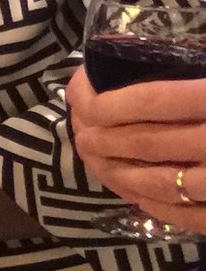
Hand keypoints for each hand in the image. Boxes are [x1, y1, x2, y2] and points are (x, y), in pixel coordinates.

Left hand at [68, 65, 205, 235]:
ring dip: (118, 173)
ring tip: (97, 161)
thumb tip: (130, 54)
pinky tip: (135, 194)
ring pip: (159, 183)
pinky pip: (186, 216)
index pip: (151, 100)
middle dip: (103, 138)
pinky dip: (154, 204)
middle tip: (83, 134)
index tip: (82, 99)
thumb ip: (188, 69)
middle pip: (146, 142)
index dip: (109, 102)